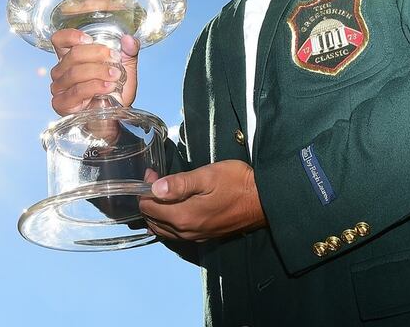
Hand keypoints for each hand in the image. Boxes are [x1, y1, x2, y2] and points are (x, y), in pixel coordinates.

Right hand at [49, 29, 138, 115]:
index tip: (90, 39)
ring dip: (98, 71)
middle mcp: (61, 71)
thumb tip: (129, 40)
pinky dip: (94, 86)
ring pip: (75, 72)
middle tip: (115, 58)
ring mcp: (59, 88)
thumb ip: (129, 52)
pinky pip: (77, 91)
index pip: (59, 40)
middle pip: (72, 55)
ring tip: (115, 75)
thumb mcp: (125, 68)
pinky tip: (108, 87)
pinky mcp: (61, 104)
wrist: (115, 117)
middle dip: (97, 54)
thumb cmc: (115, 92)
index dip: (71, 36)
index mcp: (71, 58)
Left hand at [139, 160, 266, 241]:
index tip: (152, 173)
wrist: (264, 201)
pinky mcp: (204, 236)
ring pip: (163, 230)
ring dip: (156, 213)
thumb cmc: (237, 183)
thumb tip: (154, 187)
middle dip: (148, 200)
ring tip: (159, 194)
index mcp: (184, 216)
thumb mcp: (208, 176)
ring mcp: (195, 236)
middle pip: (153, 220)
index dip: (145, 189)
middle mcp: (186, 231)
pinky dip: (167, 223)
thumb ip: (180, 183)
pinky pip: (176, 234)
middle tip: (155, 179)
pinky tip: (171, 211)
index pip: (149, 207)